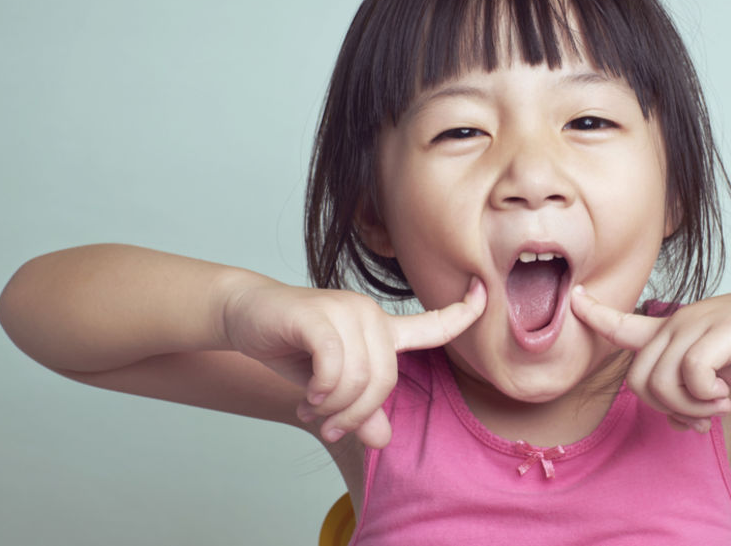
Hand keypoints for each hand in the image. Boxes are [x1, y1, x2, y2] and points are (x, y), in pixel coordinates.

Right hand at [222, 278, 485, 447]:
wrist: (246, 315)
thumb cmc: (292, 346)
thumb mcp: (330, 385)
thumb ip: (360, 408)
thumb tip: (384, 440)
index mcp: (382, 328)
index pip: (434, 323)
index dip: (464, 312)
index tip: (484, 290)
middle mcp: (370, 315)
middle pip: (386, 379)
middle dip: (357, 413)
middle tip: (332, 427)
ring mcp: (345, 310)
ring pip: (359, 376)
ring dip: (334, 407)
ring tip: (313, 411)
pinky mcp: (318, 314)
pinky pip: (335, 363)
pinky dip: (322, 389)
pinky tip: (308, 395)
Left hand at [570, 277, 730, 430]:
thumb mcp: (722, 368)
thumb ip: (694, 389)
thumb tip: (678, 422)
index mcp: (675, 328)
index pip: (622, 322)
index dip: (595, 314)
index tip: (573, 297)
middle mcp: (679, 323)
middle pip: (636, 379)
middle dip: (665, 409)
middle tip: (701, 416)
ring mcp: (698, 325)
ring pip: (659, 381)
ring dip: (687, 408)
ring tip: (717, 407)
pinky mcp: (720, 333)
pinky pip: (690, 375)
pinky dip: (705, 398)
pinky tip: (726, 397)